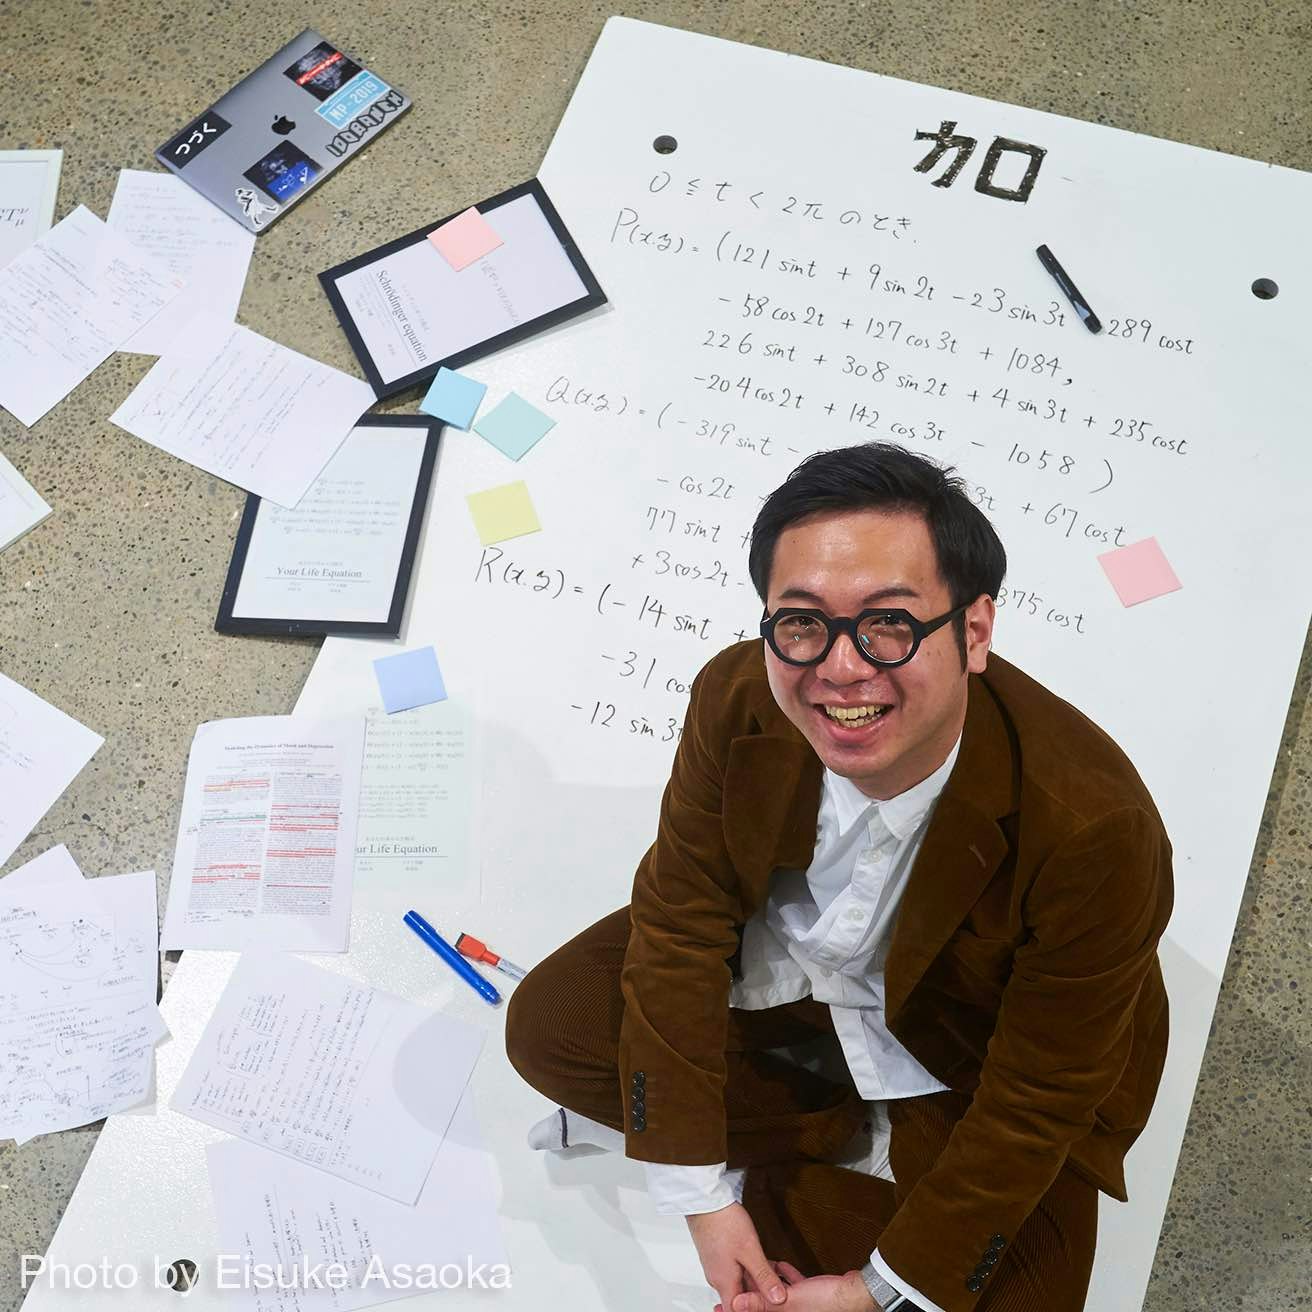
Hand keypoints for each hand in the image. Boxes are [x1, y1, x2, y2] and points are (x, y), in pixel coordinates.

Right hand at [686, 1202, 790, 1311]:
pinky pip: (734, 1271)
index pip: (736, 1311)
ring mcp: (716, 1267)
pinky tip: (758, 1259)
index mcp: (724, 1282)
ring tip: (771, 1270)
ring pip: (738, 1283)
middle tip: (775, 1285)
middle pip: (740, 1298)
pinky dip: (748, 1269)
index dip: (753, 1309)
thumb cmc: (723, 1222)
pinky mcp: (717, 1256)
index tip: (768, 1303)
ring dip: (754, 1280)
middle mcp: (717, 1278)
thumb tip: (778, 1298)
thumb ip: (764, 1276)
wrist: (705, 1200)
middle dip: (758, 1294)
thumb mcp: (751, 1250)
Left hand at [726, 1269, 876, 1311]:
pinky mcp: (809, 1295)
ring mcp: (800, 1305)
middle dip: (752, 1293)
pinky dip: (784, 1277)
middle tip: (737, 1282)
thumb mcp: (788, 1301)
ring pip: (776, 1295)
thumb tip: (736, 1304)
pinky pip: (791, 1286)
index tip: (721, 1307)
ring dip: (767, 1282)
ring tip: (756, 1269)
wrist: (854, 1292)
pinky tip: (780, 1266)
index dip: (739, 1310)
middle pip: (764, 1305)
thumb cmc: (826, 1301)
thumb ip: (761, 1302)